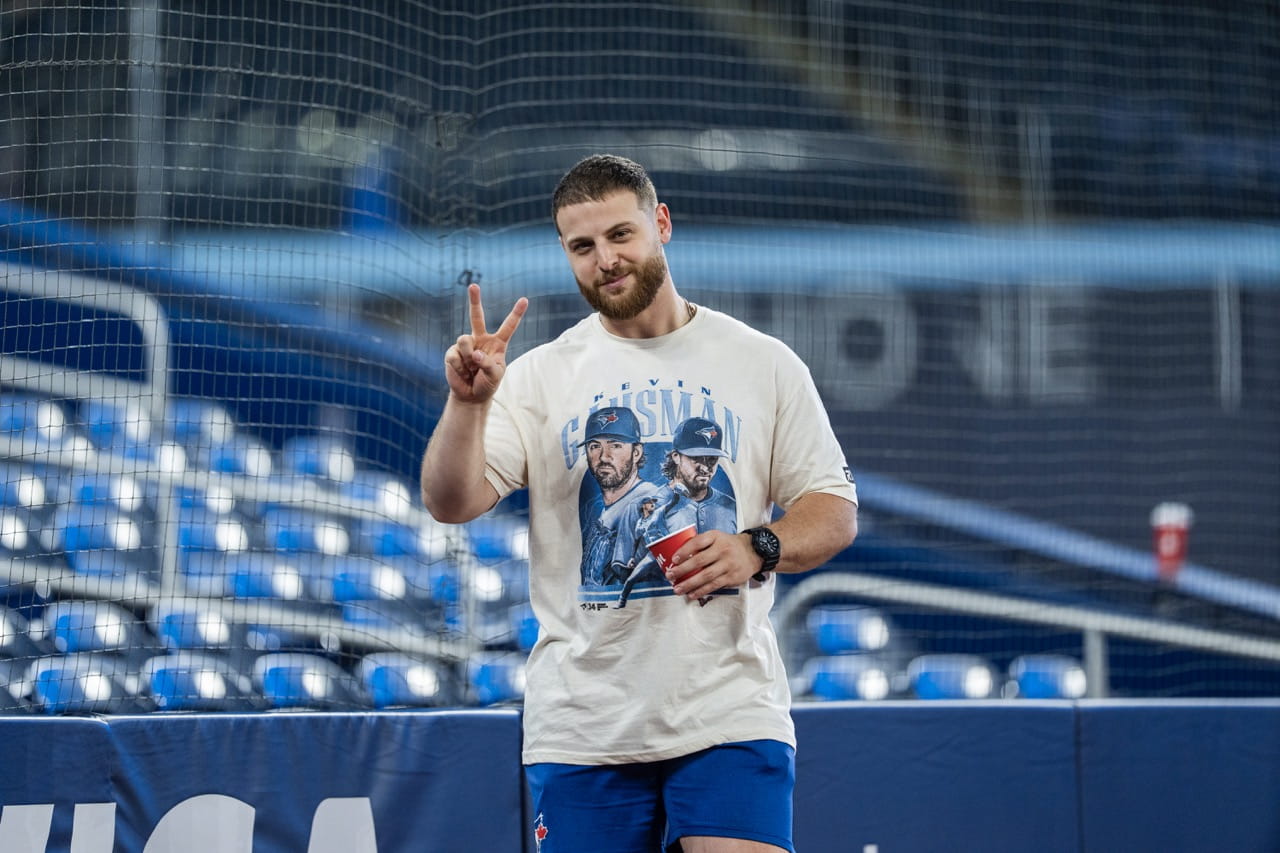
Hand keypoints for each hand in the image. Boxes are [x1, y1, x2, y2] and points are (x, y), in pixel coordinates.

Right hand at [444, 284, 527, 403]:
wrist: (471, 395)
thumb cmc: (487, 383)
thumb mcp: (494, 375)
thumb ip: (487, 363)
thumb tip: (473, 354)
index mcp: (497, 343)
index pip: (508, 326)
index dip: (516, 314)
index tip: (525, 300)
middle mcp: (481, 340)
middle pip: (477, 317)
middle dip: (474, 300)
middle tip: (473, 285)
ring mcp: (466, 345)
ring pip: (464, 340)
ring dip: (467, 357)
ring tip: (470, 369)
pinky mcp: (452, 352)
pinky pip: (454, 355)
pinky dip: (459, 366)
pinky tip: (462, 372)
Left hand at [664, 530, 760, 602]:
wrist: (753, 552)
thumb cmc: (729, 545)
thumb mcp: (716, 537)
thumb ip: (701, 544)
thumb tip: (679, 556)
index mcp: (715, 537)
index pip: (697, 542)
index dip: (684, 551)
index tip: (673, 559)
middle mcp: (722, 550)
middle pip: (699, 561)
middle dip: (682, 570)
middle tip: (670, 576)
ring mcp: (727, 564)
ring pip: (705, 576)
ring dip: (689, 584)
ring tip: (677, 589)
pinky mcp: (731, 577)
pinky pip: (714, 585)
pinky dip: (701, 591)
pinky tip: (691, 594)